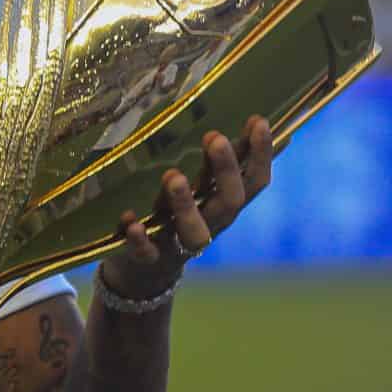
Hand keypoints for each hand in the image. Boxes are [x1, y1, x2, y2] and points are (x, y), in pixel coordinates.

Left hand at [101, 115, 272, 299]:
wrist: (144, 270)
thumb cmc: (175, 215)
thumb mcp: (200, 188)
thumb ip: (221, 161)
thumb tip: (260, 122)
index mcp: (224, 204)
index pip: (254, 182)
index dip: (261, 155)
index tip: (258, 121)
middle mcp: (209, 225)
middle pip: (228, 202)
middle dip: (224, 171)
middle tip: (215, 138)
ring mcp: (179, 244)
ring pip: (193, 232)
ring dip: (185, 204)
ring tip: (174, 176)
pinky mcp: (149, 260)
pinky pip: (146, 254)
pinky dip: (139, 239)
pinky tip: (130, 220)